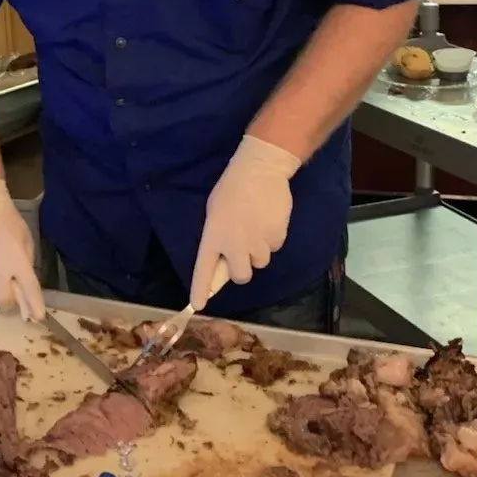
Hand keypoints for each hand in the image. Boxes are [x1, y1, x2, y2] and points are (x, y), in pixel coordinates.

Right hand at [0, 179, 44, 320]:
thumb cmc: (9, 223)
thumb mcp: (26, 241)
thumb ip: (26, 263)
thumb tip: (24, 281)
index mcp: (18, 263)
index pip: (29, 290)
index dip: (35, 306)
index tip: (39, 317)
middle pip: (3, 302)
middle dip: (10, 304)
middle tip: (12, 296)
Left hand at [190, 135, 299, 306]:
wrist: (260, 171)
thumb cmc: (231, 188)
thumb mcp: (215, 212)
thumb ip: (218, 238)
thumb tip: (225, 259)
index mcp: (213, 236)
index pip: (204, 270)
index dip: (201, 289)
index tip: (198, 305)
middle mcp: (235, 245)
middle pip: (241, 276)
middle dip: (242, 268)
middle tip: (242, 251)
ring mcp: (258, 243)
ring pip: (260, 262)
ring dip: (257, 251)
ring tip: (256, 227)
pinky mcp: (277, 238)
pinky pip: (274, 247)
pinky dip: (271, 239)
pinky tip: (268, 220)